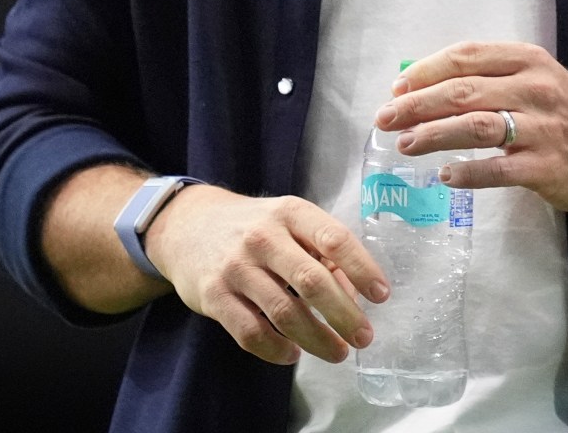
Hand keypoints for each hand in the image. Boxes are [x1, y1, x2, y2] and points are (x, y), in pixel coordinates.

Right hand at [142, 185, 387, 366]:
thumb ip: (322, 253)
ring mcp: (235, 267)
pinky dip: (275, 349)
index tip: (381, 295)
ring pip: (284, 312)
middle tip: (363, 337)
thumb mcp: (289, 223)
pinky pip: (250, 332)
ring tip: (337, 352)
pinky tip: (293, 354)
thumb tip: (353, 296)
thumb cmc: (254, 227)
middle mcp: (262, 237)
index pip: (334, 239)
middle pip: (312, 281)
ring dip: (316, 339)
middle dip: (344, 315)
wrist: (186, 226)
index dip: (362, 269)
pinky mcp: (213, 296)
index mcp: (290, 213)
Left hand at [378, 42, 567, 211]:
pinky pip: (499, 169)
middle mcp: (533, 89)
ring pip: (476, 126)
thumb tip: (425, 88)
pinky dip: (468, 172)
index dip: (426, 71)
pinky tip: (445, 175)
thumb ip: (492, 80)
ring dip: (433, 135)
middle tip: (385, 120)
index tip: (396, 88)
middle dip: (417, 105)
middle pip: (464, 90)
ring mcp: (542, 129)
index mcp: (528, 61)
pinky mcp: (547, 166)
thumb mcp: (537, 79)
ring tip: (404, 145)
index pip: (467, 57)